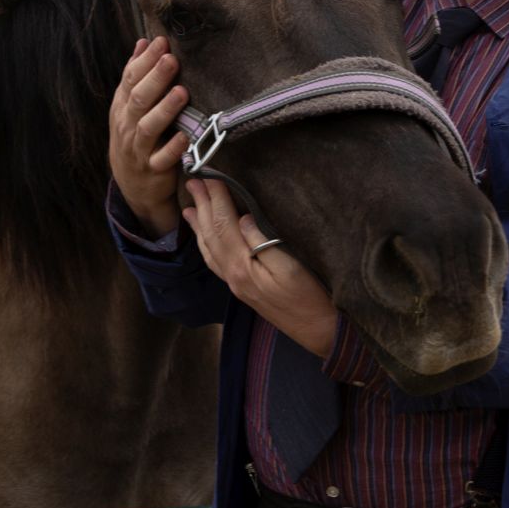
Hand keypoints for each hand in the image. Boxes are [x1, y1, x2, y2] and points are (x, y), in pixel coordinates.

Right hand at [109, 37, 190, 237]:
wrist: (132, 183)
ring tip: (182, 91)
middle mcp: (128, 124)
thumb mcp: (129, 105)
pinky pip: (162, 159)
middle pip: (139, 99)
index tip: (162, 41)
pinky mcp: (154, 169)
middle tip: (171, 59)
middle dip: (155, 78)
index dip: (145, 60)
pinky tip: (185, 136)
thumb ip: (136, 75)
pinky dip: (173, 148)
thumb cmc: (135, 136)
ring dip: (165, 110)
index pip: (131, 79)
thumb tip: (143, 42)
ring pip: (149, 127)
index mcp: (123, 105)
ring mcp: (140, 148)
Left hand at [182, 177, 337, 357]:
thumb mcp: (291, 266)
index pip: (224, 223)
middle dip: (202, 206)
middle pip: (212, 234)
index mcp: (243, 266)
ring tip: (189, 207)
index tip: (210, 176)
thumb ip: (264, 242)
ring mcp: (236, 284)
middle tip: (193, 182)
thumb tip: (244, 218)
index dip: (216, 198)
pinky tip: (206, 239)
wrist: (319, 331)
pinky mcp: (242, 288)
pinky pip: (215, 262)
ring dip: (200, 225)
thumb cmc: (311, 298)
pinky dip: (207, 245)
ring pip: (209, 249)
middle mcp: (233, 275)